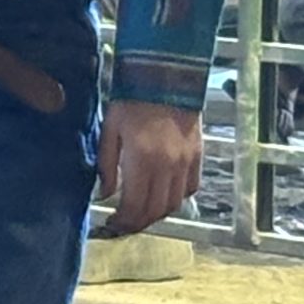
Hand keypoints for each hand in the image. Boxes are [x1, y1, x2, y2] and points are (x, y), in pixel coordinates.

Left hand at [96, 100, 201, 235]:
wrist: (167, 78)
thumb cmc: (132, 102)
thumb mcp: (109, 130)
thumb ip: (107, 165)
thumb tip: (105, 194)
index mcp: (142, 160)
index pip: (134, 205)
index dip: (123, 221)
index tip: (112, 225)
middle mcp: (167, 166)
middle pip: (155, 210)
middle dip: (138, 223)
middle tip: (125, 225)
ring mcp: (185, 163)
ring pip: (174, 203)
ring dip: (157, 214)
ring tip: (142, 213)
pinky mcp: (198, 157)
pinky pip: (191, 188)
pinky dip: (177, 198)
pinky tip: (163, 196)